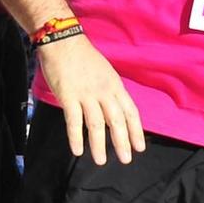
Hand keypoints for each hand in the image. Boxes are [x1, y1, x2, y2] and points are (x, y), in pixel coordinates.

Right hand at [36, 33, 145, 164]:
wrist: (63, 42)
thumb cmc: (83, 57)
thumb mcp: (105, 73)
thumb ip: (110, 92)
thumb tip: (112, 111)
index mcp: (115, 85)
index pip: (130, 112)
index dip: (136, 131)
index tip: (140, 147)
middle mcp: (104, 92)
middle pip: (117, 121)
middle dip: (122, 142)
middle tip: (126, 159)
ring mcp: (87, 94)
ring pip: (97, 125)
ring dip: (99, 145)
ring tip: (101, 161)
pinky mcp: (69, 96)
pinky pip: (74, 121)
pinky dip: (76, 137)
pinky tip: (78, 151)